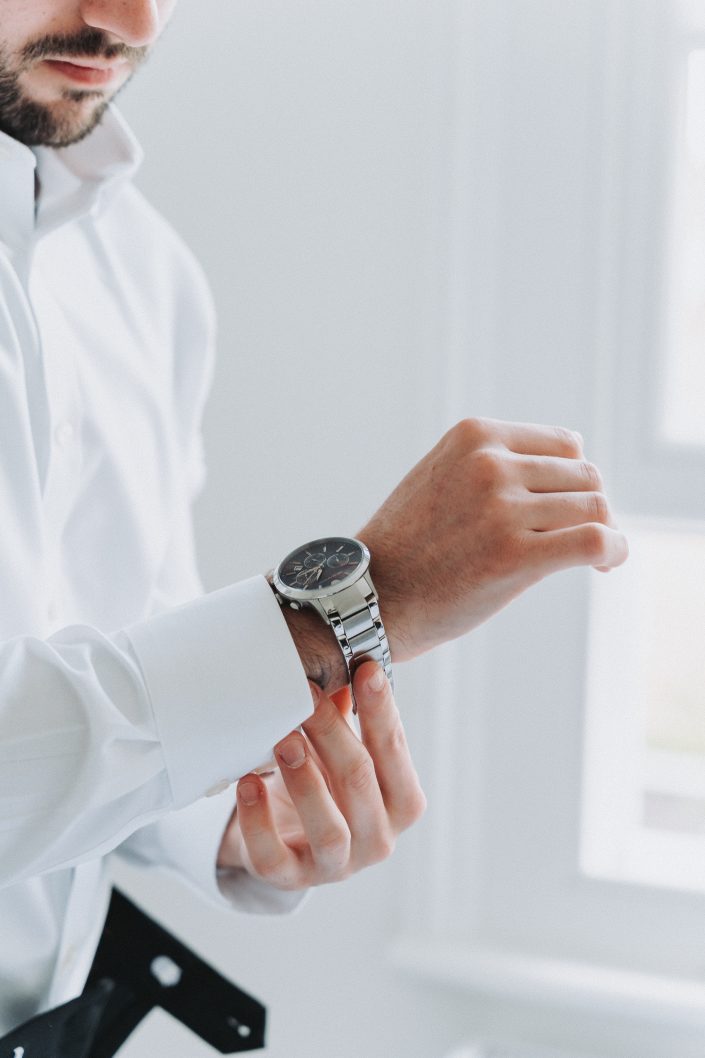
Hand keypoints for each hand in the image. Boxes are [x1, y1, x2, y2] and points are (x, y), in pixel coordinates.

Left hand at [217, 662, 425, 888]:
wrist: (290, 838)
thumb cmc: (327, 781)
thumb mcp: (342, 747)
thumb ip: (348, 712)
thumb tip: (346, 659)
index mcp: (401, 803)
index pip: (395, 753)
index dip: (381, 710)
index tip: (365, 668)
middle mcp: (378, 840)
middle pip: (359, 782)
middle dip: (333, 733)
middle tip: (307, 694)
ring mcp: (336, 865)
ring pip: (330, 829)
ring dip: (306, 780)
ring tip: (283, 739)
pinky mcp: (291, 878)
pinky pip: (275, 858)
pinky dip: (259, 820)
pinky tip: (247, 783)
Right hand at [359, 417, 627, 661]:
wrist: (370, 596)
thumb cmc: (410, 546)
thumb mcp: (444, 476)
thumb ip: (495, 464)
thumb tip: (574, 472)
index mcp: (474, 435)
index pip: (566, 443)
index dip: (576, 479)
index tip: (570, 510)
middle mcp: (490, 463)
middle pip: (585, 475)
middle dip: (590, 508)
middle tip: (579, 542)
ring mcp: (501, 508)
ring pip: (595, 506)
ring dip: (603, 532)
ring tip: (595, 560)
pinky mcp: (515, 555)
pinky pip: (596, 540)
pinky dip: (615, 551)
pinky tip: (608, 567)